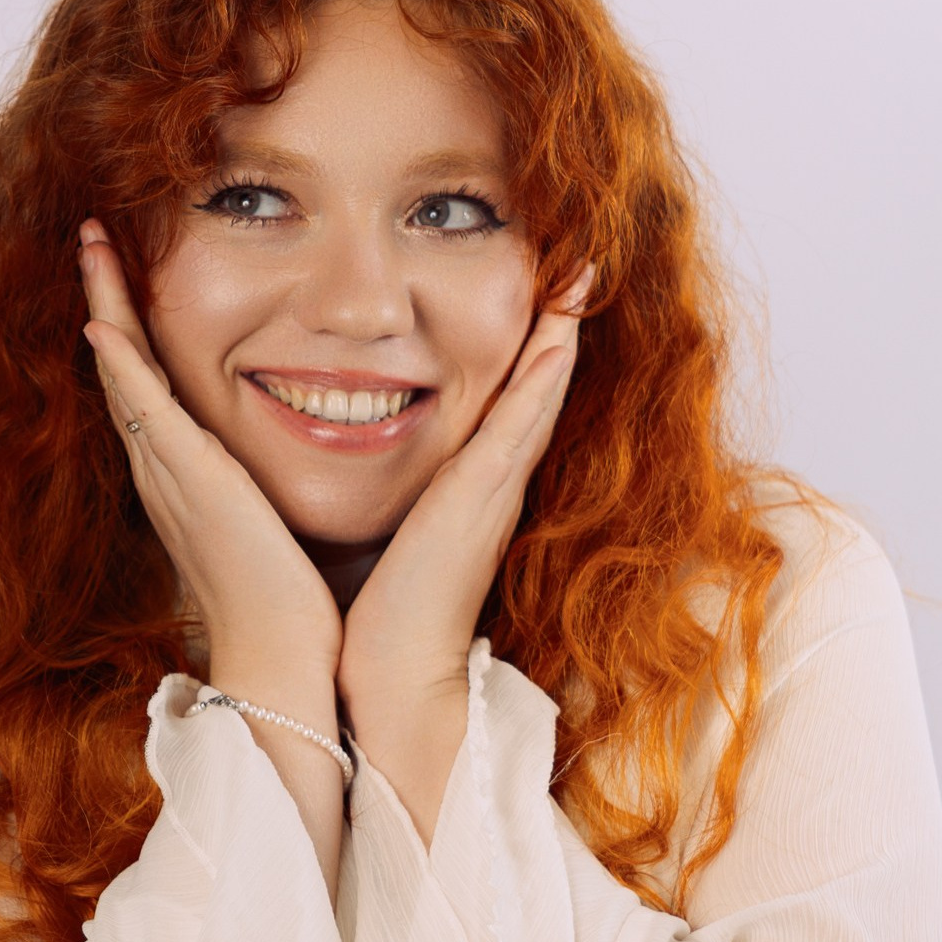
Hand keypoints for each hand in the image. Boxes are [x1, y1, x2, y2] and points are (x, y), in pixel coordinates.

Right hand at [77, 220, 342, 694]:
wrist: (280, 655)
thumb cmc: (287, 600)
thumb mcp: (271, 518)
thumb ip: (264, 481)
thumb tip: (301, 440)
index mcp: (184, 475)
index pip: (148, 385)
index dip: (131, 327)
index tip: (125, 273)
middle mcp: (164, 470)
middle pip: (121, 368)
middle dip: (105, 298)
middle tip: (91, 236)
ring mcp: (170, 475)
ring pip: (124, 376)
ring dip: (105, 307)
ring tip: (91, 247)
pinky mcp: (190, 484)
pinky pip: (146, 415)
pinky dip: (123, 370)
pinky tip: (105, 327)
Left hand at [337, 268, 587, 837]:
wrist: (390, 679)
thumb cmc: (379, 620)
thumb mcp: (388, 541)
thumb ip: (392, 507)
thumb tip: (360, 476)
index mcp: (469, 494)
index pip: (505, 408)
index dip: (528, 353)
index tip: (541, 294)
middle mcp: (492, 486)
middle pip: (535, 390)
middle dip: (558, 327)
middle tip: (580, 262)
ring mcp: (493, 490)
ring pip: (536, 394)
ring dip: (562, 333)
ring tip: (580, 271)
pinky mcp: (481, 500)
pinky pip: (520, 423)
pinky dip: (543, 374)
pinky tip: (559, 327)